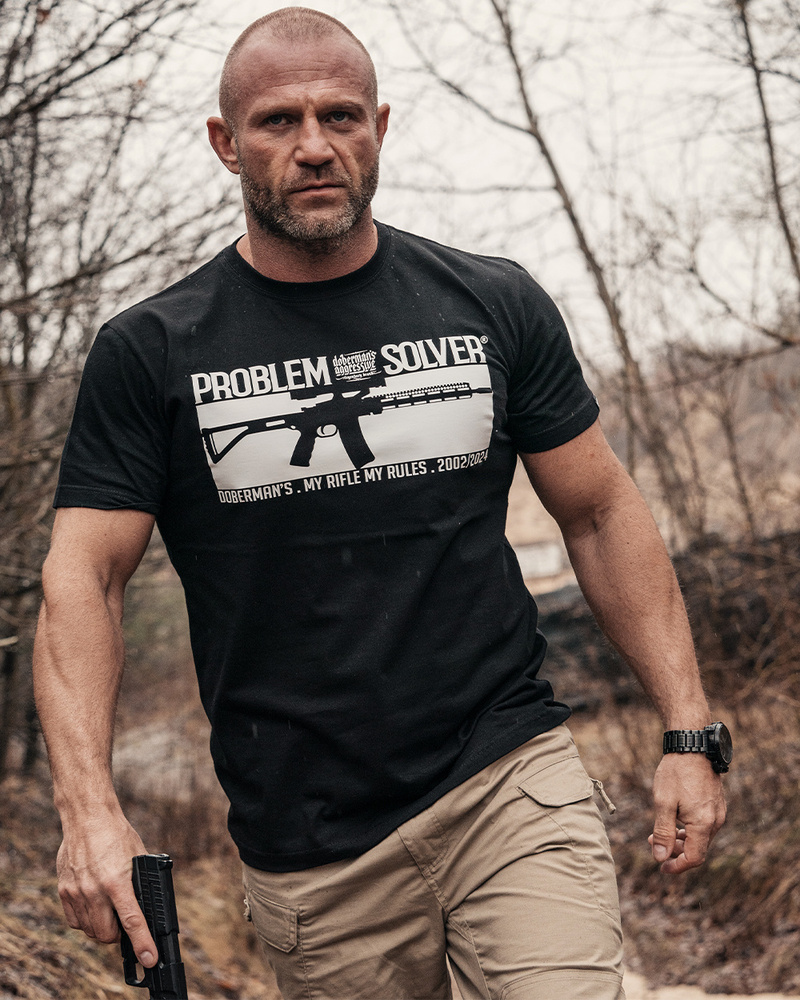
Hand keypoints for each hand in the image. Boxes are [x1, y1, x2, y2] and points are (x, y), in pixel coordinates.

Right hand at [56, 809, 157, 967]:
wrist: (87, 816)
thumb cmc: (116, 833)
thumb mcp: (138, 855)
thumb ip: (140, 880)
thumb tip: (148, 901)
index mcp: (117, 881)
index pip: (132, 921)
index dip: (142, 943)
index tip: (149, 959)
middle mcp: (95, 890)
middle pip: (107, 935)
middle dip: (119, 937)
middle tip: (126, 926)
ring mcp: (77, 892)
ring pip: (90, 931)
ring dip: (103, 929)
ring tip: (111, 914)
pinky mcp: (64, 890)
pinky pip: (75, 920)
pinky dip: (86, 921)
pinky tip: (94, 908)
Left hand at [649, 753, 726, 873]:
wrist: (692, 746)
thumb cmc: (675, 772)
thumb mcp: (663, 802)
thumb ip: (663, 832)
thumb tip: (660, 858)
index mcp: (704, 823)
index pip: (694, 858)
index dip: (677, 866)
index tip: (661, 867)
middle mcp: (716, 821)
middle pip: (698, 849)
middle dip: (675, 851)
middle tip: (652, 841)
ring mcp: (719, 813)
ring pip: (701, 838)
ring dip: (681, 840)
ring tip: (659, 832)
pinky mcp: (717, 805)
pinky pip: (704, 826)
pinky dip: (688, 829)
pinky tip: (673, 820)